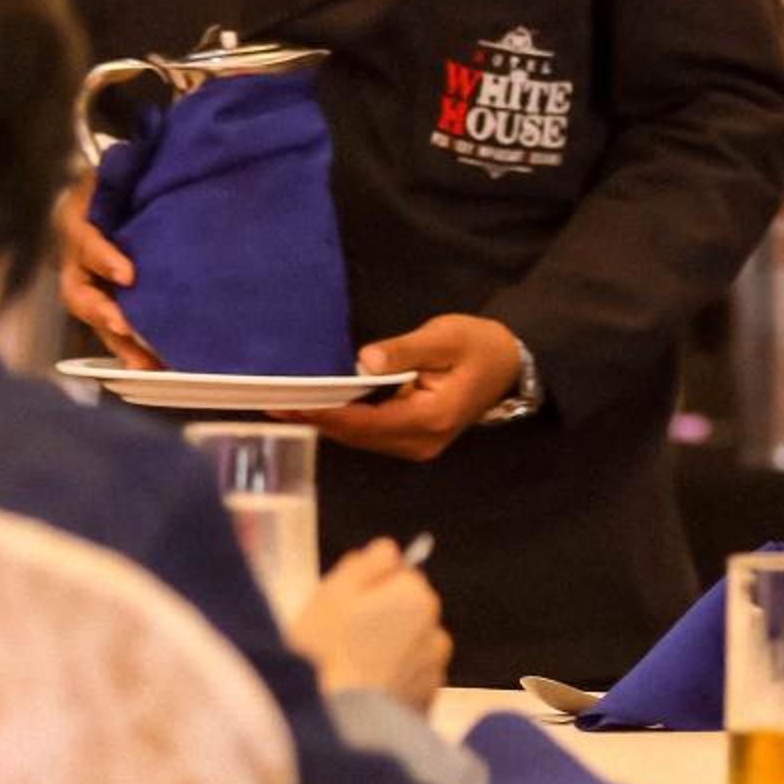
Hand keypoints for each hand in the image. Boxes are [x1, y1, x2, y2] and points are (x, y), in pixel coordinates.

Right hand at [54, 173, 159, 369]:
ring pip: (91, 316)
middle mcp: (74, 253)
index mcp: (78, 215)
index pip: (82, 237)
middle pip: (76, 290)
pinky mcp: (102, 298)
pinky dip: (128, 349)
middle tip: (128, 327)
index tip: (128, 274)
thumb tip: (168, 143)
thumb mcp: (126, 164)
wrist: (123, 186)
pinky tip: (154, 366)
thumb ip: (138, 165)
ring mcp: (85, 280)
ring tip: (145, 363)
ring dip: (116, 342)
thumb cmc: (128, 173)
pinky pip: (108, 328)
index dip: (101, 257)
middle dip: (102, 312)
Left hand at [283, 315, 522, 461]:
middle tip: (273, 404)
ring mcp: (419, 446)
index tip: (287, 405)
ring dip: (328, 423)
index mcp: (429, 418)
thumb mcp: (445, 337)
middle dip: (317, 420)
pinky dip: (346, 422)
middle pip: (358, 436)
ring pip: (363, 439)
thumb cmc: (478, 345)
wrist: (509, 364)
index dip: (323, 414)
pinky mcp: (416, 440)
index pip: (364, 422)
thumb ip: (405, 350)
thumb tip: (364, 360)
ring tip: (288, 406)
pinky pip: (373, 434)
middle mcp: (421, 442)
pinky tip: (322, 407)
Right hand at [286, 538, 450, 708]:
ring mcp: (433, 673)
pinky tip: (363, 696)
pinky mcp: (426, 707)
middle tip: (341, 643)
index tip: (343, 610)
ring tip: (351, 674)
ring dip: (388, 654)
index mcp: (416, 597)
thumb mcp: (333, 593)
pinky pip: (407, 683)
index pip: (398, 576)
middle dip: (381, 621)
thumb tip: (390, 551)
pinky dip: (391, 685)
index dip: (367, 589)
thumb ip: (366, 563)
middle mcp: (435, 631)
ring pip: (408, 649)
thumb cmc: (325, 653)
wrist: (337, 729)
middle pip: (406, 613)